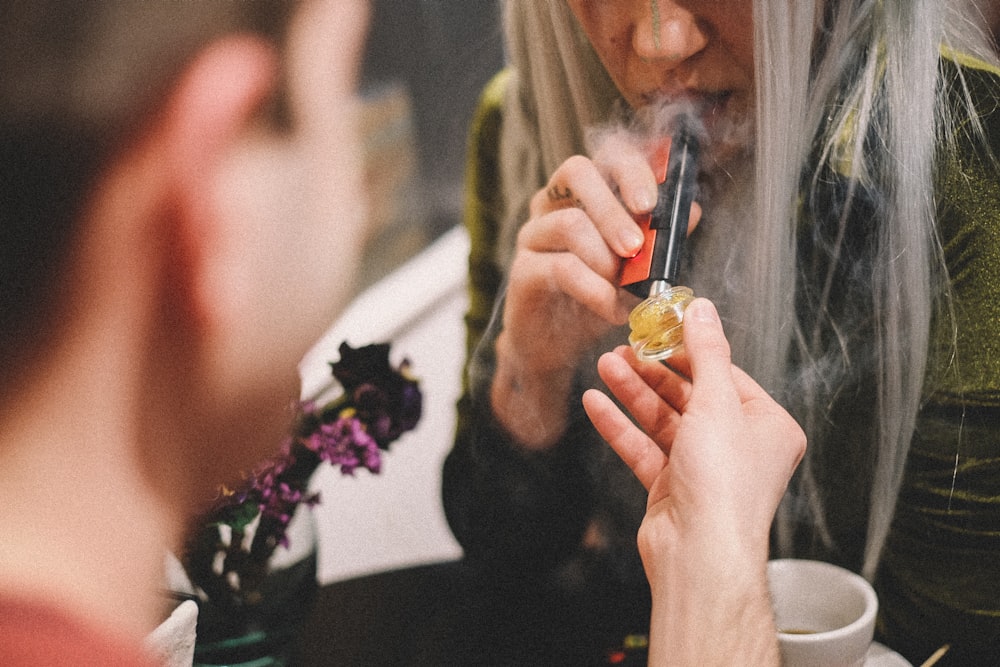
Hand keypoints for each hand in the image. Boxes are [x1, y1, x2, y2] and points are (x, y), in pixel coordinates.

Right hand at [493, 137, 699, 448]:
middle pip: (577, 172)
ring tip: (626, 286)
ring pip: (570, 224)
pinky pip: (561, 268)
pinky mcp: (522, 270)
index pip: (606, 154)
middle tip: (637, 246)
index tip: (651, 203)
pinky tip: (613, 309)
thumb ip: (660, 238)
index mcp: (585, 192)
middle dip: (614, 208)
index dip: (631, 169)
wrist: (557, 347)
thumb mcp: (637, 267)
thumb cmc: (596, 298)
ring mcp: (534, 234)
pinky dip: (595, 290)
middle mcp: (553, 202)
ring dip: (607, 257)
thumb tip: (691, 210)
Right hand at [582, 298, 803, 664]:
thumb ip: (707, 352)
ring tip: (605, 366)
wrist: (700, 553)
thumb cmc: (724, 487)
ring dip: (633, 392)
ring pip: (663, 419)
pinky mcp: (672, 487)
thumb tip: (702, 310)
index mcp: (767, 426)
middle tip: (624, 346)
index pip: (725, 374)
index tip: (662, 327)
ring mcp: (703, 467)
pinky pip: (643, 447)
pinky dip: (620, 426)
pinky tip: (596, 403)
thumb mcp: (717, 402)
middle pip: (689, 395)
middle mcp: (738, 446)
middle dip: (653, 371)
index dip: (690, 349)